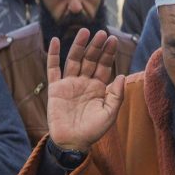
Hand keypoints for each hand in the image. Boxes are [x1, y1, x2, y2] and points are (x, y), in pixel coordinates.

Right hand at [46, 29, 124, 150]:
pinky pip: (53, 69)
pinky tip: (53, 41)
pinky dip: (52, 55)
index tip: (113, 40)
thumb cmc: (93, 131)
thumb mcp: (109, 114)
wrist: (72, 142)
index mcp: (98, 88)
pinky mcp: (55, 89)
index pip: (104, 66)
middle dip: (96, 47)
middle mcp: (84, 83)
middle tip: (102, 33)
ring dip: (78, 45)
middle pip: (90, 60)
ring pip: (73, 60)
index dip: (108, 53)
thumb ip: (116, 95)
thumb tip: (122, 75)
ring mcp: (69, 84)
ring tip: (84, 31)